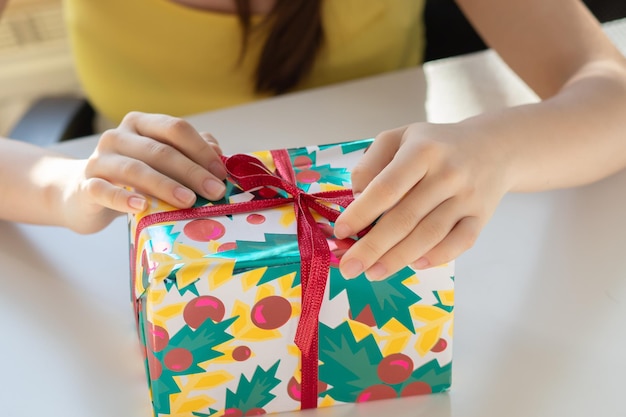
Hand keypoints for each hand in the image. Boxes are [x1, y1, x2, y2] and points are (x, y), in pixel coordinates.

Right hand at [61, 112, 226, 232]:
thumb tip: (219, 154)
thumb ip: (190, 153)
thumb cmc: (134, 179)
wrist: (85, 195)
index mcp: (141, 124)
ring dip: (166, 185)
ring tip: (189, 201)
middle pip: (160, 150)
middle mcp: (118, 136)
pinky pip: (105, 191)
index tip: (221, 173)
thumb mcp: (163, 163)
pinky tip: (143, 207)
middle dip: (192, 172)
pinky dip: (124, 199)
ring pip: (135, 169)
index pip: (175, 129)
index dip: (201, 150)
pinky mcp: (86, 186)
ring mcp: (100, 160)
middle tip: (215, 191)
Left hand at [333, 122, 511, 279]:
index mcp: (422, 151)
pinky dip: (436, 257)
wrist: (493, 147)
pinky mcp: (482, 217)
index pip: (387, 188)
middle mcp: (447, 174)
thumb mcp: (399, 138)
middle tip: (350, 268)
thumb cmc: (434, 145)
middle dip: (373, 247)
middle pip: (405, 218)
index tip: (340, 232)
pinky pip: (460, 243)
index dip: (361, 213)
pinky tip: (413, 264)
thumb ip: (372, 163)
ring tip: (372, 273)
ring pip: (430, 235)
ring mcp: (467, 197)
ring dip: (398, 258)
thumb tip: (356, 196)